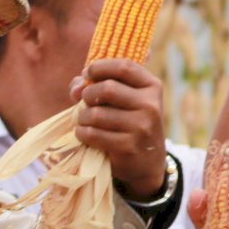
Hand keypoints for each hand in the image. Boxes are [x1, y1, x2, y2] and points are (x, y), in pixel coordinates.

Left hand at [71, 59, 166, 197]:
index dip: (100, 67)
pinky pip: (92, 134)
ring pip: (96, 113)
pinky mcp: (128, 146)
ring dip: (82, 117)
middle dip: (87, 94)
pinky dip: (82, 133)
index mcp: (152, 87)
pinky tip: (86, 134)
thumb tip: (76, 88)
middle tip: (85, 102)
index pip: (124, 67)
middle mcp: (151, 105)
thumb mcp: (125, 100)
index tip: (87, 73)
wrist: (147, 162)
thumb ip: (99, 85)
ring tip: (85, 121)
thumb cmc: (130, 122)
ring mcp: (141, 127)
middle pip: (107, 88)